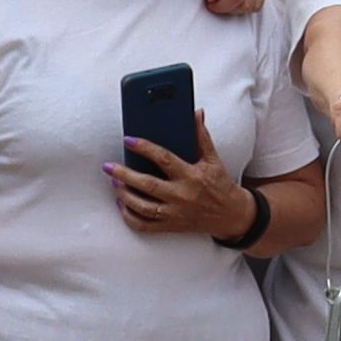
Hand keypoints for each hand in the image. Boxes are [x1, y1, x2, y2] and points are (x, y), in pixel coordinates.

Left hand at [109, 136, 253, 240]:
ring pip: (143, 207)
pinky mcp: (171, 226)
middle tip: (108, 167)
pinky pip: (145, 226)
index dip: (144, 148)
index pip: (164, 159)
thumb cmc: (220, 184)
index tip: (128, 140)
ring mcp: (175, 213)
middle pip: (148, 185)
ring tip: (114, 183)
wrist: (232, 216)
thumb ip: (202, 136)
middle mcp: (182, 195)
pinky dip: (130, 217)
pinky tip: (122, 205)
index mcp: (192, 176)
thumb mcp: (214, 159)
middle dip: (124, 175)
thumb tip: (196, 113)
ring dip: (124, 195)